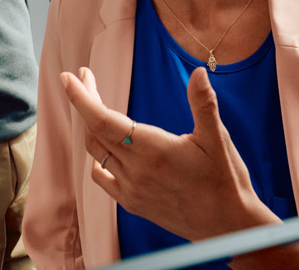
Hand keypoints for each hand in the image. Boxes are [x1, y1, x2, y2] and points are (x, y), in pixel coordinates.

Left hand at [61, 66, 279, 241]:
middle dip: (86, 101)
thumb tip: (199, 72)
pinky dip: (98, 157)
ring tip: (96, 106)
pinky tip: (106, 147)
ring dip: (91, 127)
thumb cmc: (226, 181)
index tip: (71, 77)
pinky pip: (102, 176)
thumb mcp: (218, 138)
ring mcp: (131, 189)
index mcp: (153, 149)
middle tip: (87, 78)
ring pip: (96, 152)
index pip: (103, 120)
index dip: (82, 97)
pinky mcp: (132, 203)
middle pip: (94, 131)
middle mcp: (136, 170)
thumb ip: (204, 103)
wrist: (227, 226)